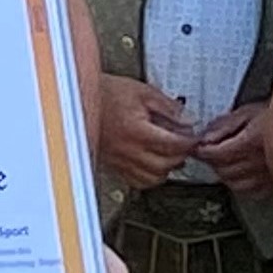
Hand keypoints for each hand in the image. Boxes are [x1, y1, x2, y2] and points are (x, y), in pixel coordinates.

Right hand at [98, 76, 200, 190]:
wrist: (78, 99)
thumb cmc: (107, 92)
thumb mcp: (142, 91)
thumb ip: (167, 107)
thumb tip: (187, 120)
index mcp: (137, 130)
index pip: (172, 144)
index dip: (188, 142)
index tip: (194, 137)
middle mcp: (128, 149)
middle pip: (165, 165)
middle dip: (181, 156)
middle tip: (186, 145)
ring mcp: (120, 160)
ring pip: (152, 178)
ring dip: (167, 169)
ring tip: (171, 155)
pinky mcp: (113, 164)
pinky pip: (136, 181)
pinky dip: (150, 177)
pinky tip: (153, 165)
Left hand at [195, 104, 272, 197]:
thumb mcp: (248, 112)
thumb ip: (225, 125)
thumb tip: (206, 138)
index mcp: (250, 142)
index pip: (217, 153)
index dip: (202, 152)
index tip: (198, 147)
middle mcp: (258, 162)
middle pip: (223, 170)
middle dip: (211, 162)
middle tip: (207, 153)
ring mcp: (266, 175)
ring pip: (234, 183)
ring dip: (223, 174)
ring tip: (221, 164)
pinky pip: (250, 191)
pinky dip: (238, 185)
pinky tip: (237, 176)